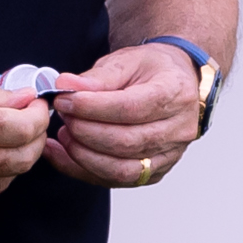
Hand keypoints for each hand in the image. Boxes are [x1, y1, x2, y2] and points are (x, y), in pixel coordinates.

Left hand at [44, 40, 205, 189]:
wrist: (177, 83)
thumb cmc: (154, 71)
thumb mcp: (128, 60)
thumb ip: (98, 76)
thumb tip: (67, 85)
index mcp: (175, 92)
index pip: (132, 108)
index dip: (93, 108)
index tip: (65, 100)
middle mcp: (178, 128)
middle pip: (127, 142)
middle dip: (85, 131)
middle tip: (64, 115)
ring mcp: (169, 154)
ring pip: (122, 169)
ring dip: (84, 155)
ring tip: (64, 134)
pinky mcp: (155, 172)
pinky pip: (116, 181)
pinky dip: (83, 171)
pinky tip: (64, 154)